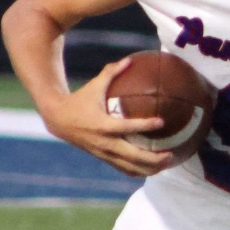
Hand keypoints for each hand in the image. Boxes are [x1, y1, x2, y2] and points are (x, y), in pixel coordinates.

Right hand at [42, 57, 174, 176]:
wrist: (58, 120)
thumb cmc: (80, 99)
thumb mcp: (94, 85)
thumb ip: (112, 72)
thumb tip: (131, 59)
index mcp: (103, 125)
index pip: (127, 127)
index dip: (144, 125)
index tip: (162, 122)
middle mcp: (104, 142)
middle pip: (132, 156)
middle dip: (153, 158)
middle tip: (172, 154)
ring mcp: (103, 153)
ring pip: (129, 167)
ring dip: (149, 168)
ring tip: (168, 164)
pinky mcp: (103, 158)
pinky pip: (123, 168)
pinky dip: (139, 170)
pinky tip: (154, 168)